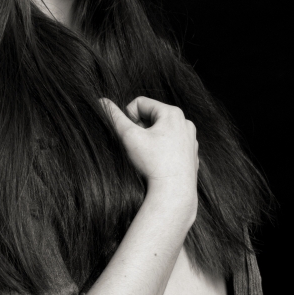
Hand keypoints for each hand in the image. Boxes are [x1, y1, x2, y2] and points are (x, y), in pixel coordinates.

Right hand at [100, 96, 198, 215]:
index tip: (129, 134)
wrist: (174, 193)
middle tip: (138, 146)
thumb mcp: (129, 136)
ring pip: (162, 132)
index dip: (128, 117)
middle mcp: (185, 123)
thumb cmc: (153, 163)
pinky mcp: (191, 154)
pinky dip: (162, 151)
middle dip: (141, 129)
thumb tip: (102, 102)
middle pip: (152, 117)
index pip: (140, 103)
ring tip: (148, 156)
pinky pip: (172, 145)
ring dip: (151, 140)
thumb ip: (114, 117)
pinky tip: (159, 164)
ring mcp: (191, 139)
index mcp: (172, 113)